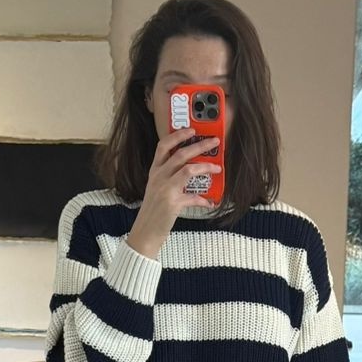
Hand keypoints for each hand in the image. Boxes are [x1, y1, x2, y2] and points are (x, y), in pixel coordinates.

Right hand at [126, 129, 220, 257]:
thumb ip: (170, 177)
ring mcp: (165, 189)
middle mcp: (158, 177)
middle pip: (180, 154)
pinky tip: (209, 201)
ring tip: (217, 167)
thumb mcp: (157, 189)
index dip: (177, 135)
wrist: (144, 232)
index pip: (163, 146)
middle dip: (199, 145)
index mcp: (154, 172)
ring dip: (205, 166)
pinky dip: (203, 199)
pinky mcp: (172, 203)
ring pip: (188, 170)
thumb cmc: (153, 211)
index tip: (191, 130)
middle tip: (213, 142)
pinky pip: (193, 197)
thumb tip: (192, 169)